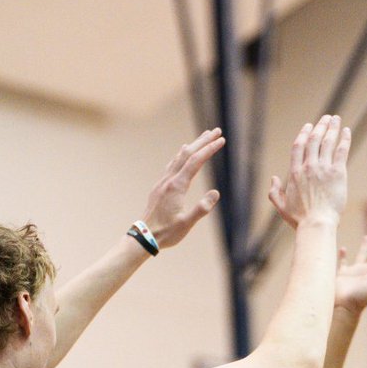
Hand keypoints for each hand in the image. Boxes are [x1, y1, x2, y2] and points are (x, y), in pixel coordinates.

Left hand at [143, 128, 224, 248]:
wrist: (144, 236)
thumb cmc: (166, 233)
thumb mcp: (186, 224)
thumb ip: (201, 209)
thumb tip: (216, 193)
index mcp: (177, 186)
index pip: (196, 162)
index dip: (209, 149)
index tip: (221, 140)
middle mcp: (169, 180)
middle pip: (187, 154)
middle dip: (203, 141)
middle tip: (216, 130)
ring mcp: (163, 182)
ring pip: (179, 158)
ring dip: (192, 146)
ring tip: (203, 138)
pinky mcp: (159, 187)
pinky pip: (172, 165)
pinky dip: (181, 156)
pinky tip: (182, 155)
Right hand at [268, 115, 350, 228]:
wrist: (317, 224)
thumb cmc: (300, 219)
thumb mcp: (281, 207)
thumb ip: (274, 192)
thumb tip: (274, 178)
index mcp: (295, 173)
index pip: (299, 146)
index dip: (304, 134)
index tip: (309, 126)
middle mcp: (308, 167)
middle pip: (314, 139)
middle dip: (320, 126)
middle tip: (326, 118)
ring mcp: (323, 169)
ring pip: (328, 142)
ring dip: (332, 128)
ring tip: (336, 119)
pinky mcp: (338, 173)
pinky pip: (341, 151)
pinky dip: (344, 139)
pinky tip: (346, 131)